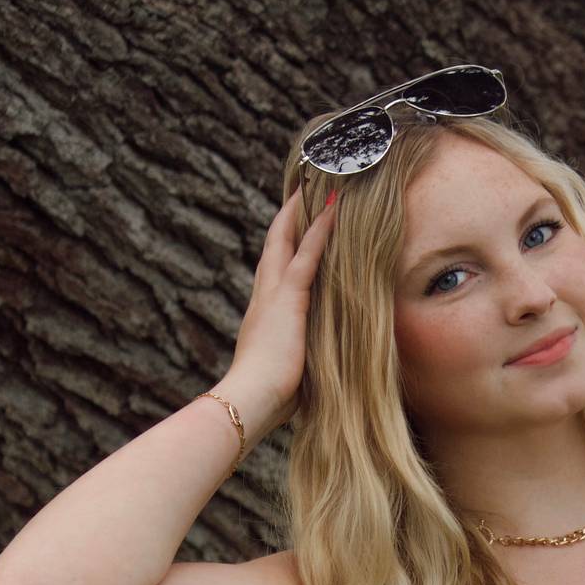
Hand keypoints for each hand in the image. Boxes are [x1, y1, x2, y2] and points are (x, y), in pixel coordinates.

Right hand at [225, 183, 338, 438]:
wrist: (249, 401)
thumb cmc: (265, 401)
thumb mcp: (286, 375)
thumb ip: (297, 363)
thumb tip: (309, 375)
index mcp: (263, 315)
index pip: (274, 271)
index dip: (283, 246)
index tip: (293, 224)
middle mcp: (264, 298)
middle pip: (274, 246)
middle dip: (288, 217)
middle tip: (303, 187)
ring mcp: (273, 296)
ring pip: (288, 241)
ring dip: (304, 211)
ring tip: (321, 182)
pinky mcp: (288, 300)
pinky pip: (307, 256)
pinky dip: (320, 230)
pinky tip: (334, 207)